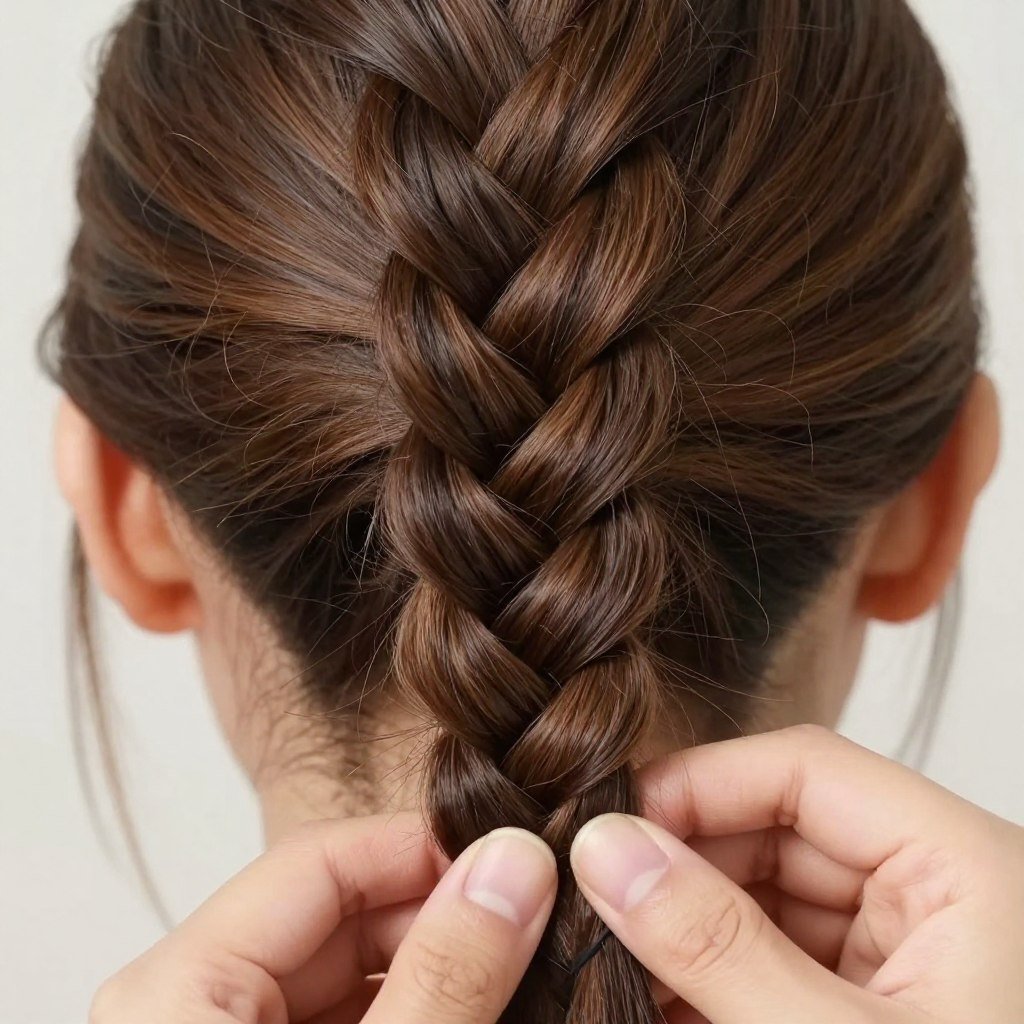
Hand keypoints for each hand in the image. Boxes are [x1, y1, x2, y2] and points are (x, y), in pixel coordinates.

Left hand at [90, 815, 555, 1023]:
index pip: (317, 861)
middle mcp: (197, 1005)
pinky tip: (489, 1006)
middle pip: (341, 914)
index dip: (422, 847)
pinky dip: (427, 1007)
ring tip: (527, 963)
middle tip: (535, 918)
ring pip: (358, 970)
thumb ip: (439, 977)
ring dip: (447, 962)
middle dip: (446, 911)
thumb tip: (516, 866)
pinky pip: (358, 1016)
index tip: (512, 855)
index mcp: (180, 990)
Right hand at [570, 725, 1023, 1023]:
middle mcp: (936, 897)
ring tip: (608, 955)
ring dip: (685, 927)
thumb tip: (608, 851)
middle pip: (777, 830)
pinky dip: (710, 979)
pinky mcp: (872, 1007)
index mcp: (966, 868)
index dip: (699, 783)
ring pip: (764, 898)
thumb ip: (717, 946)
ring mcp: (905, 956)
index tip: (612, 827)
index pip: (806, 770)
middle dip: (681, 866)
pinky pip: (772, 961)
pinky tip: (650, 998)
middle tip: (594, 900)